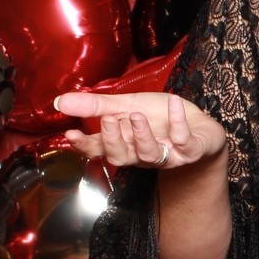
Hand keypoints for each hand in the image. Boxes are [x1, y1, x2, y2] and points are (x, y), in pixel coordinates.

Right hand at [53, 90, 226, 171]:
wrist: (198, 124)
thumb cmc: (159, 117)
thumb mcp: (127, 105)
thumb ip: (96, 106)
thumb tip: (60, 101)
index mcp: (124, 142)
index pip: (99, 149)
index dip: (84, 145)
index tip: (71, 134)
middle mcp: (141, 153)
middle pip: (121, 157)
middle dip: (113, 141)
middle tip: (109, 120)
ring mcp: (166, 154)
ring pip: (149, 155)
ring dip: (142, 136)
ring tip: (137, 115)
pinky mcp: (191, 150)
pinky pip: (184, 140)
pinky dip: (179, 122)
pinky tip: (175, 103)